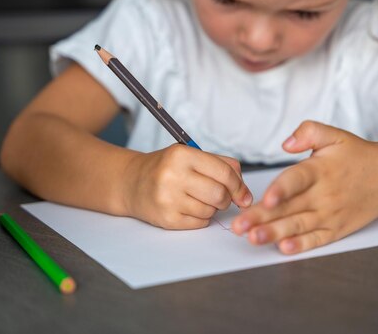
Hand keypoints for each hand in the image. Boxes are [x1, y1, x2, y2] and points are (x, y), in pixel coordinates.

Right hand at [121, 144, 252, 228]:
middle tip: (220, 197)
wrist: (132, 183)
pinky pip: (200, 223)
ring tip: (198, 199)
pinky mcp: (166, 219)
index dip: (239, 186)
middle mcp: (173, 175)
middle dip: (226, 199)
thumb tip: (246, 194)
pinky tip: (188, 207)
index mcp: (182, 155)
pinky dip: (201, 218)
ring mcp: (168, 199)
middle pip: (220, 195)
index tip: (244, 195)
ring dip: (212, 208)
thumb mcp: (191, 156)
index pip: (225, 173)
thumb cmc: (167, 168)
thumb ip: (223, 166)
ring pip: (211, 211)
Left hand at [231, 121, 377, 253]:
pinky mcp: (336, 228)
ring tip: (253, 238)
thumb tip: (286, 142)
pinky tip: (284, 249)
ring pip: (298, 226)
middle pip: (290, 207)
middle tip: (239, 226)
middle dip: (262, 218)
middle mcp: (324, 194)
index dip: (281, 190)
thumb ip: (309, 132)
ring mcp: (331, 214)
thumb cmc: (358, 155)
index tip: (266, 198)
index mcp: (321, 170)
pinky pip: (316, 239)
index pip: (297, 180)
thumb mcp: (335, 135)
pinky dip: (301, 245)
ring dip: (274, 234)